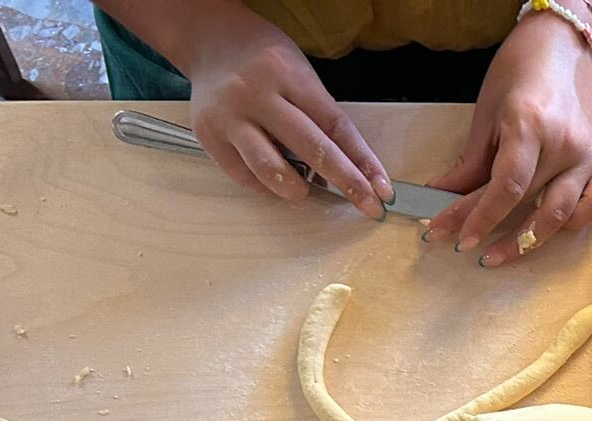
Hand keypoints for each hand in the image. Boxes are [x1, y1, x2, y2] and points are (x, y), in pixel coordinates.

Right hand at [182, 8, 390, 217]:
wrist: (211, 42)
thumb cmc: (267, 62)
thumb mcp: (300, 74)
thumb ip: (321, 115)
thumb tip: (352, 169)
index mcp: (287, 75)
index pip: (335, 125)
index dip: (363, 161)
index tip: (383, 189)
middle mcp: (255, 95)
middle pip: (309, 148)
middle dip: (345, 182)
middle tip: (369, 207)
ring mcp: (228, 117)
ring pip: (269, 168)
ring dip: (296, 189)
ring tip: (304, 190)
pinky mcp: (208, 136)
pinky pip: (244, 175)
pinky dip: (265, 185)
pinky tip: (273, 178)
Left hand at [423, 12, 591, 265]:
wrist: (564, 48)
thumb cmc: (520, 73)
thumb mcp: (487, 112)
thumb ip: (471, 161)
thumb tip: (443, 195)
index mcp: (530, 124)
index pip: (505, 186)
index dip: (476, 216)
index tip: (448, 233)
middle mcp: (564, 144)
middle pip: (525, 203)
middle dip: (487, 228)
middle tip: (461, 244)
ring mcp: (589, 157)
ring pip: (560, 215)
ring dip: (526, 241)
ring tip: (498, 254)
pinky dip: (573, 222)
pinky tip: (548, 229)